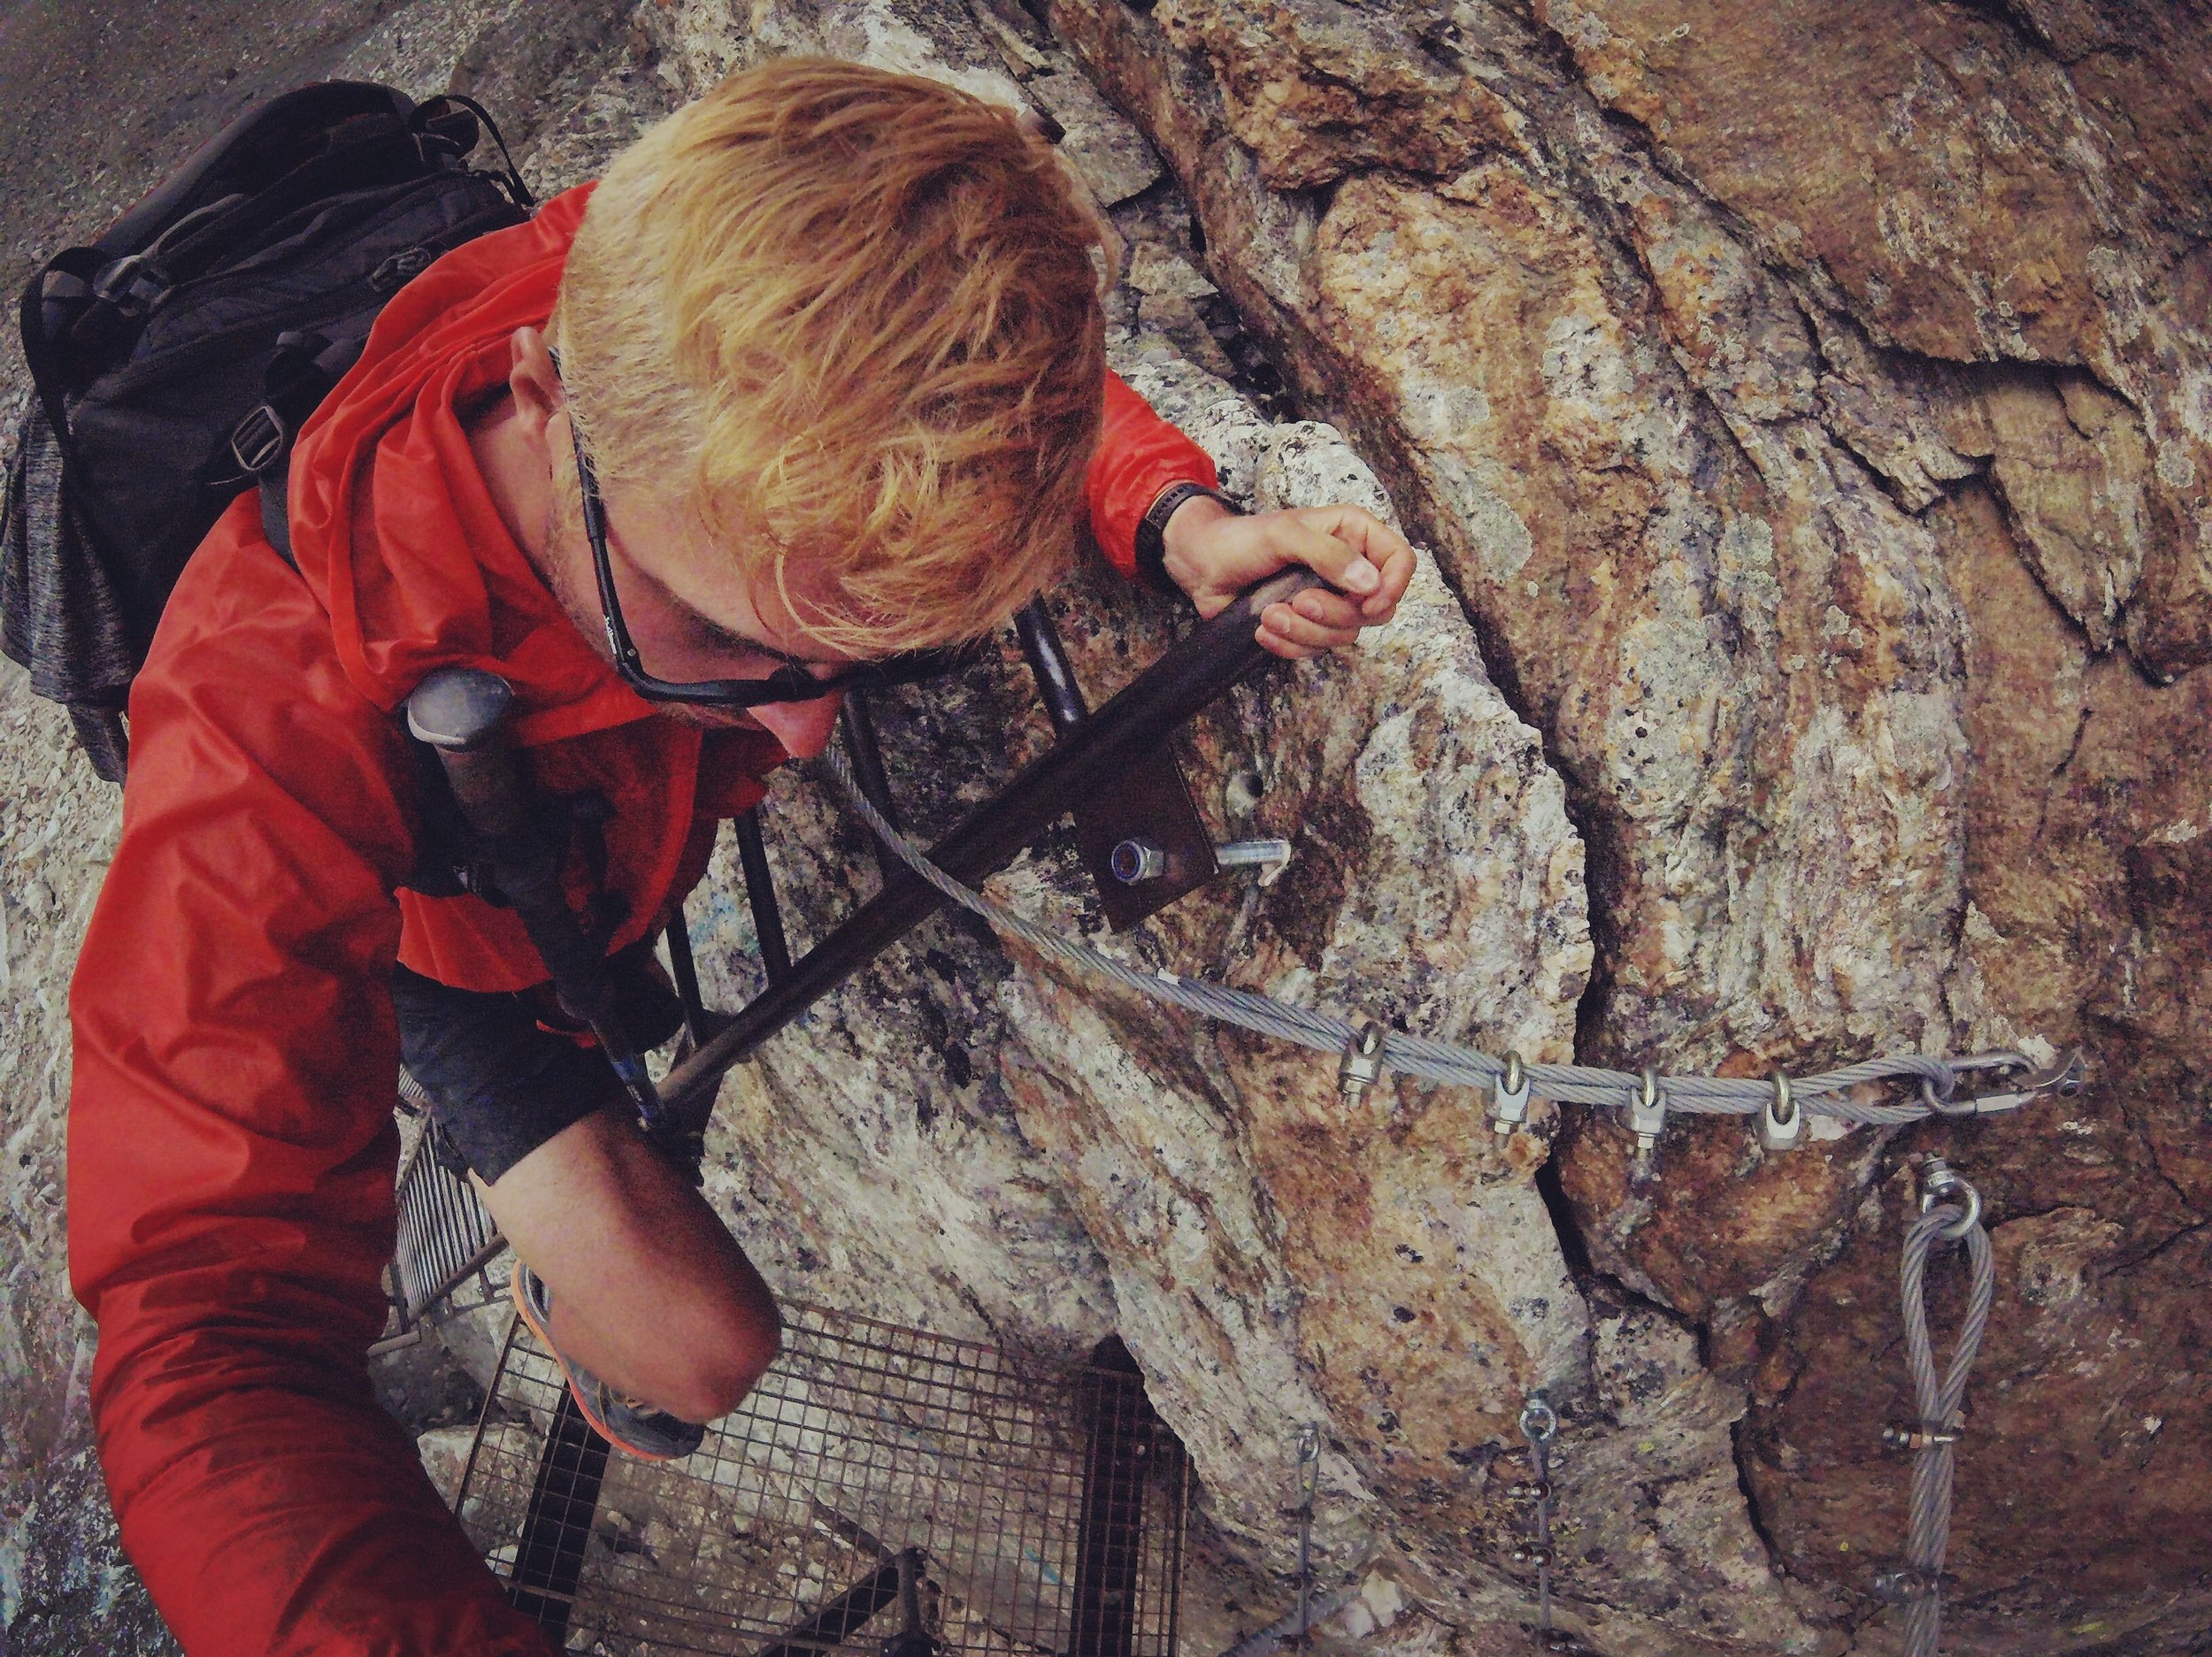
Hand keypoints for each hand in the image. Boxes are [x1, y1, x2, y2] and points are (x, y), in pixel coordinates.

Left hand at [1160, 496, 1415, 659]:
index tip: (1367, 604)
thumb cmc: (1242, 540)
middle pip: (1377, 608)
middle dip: (1335, 614)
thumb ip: (1328, 555)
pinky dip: (1290, 645)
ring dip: (1305, 631)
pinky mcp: (1309, 626)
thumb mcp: (1284, 535)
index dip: (1393, 586)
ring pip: (1345, 635)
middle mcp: (1349, 568)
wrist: (1204, 566)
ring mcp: (1330, 600)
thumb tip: (1368, 583)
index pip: (1400, 561)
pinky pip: (1317, 649)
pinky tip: (1264, 630)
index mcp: (1353, 534)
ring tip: (1270, 614)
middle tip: (1300, 602)